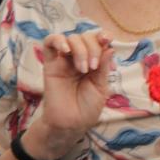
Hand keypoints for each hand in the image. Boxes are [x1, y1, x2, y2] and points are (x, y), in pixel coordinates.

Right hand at [30, 30, 113, 157]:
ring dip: (80, 49)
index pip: (98, 40)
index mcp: (94, 62)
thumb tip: (110, 46)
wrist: (70, 124)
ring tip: (83, 69)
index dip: (103, 35)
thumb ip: (103, 66)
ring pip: (71, 38)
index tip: (107, 39)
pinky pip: (49, 42)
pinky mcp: (50, 64)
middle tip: (93, 68)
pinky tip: (65, 50)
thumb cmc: (87, 108)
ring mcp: (64, 60)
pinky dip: (58, 40)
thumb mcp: (101, 87)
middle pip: (85, 37)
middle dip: (93, 48)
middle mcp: (79, 58)